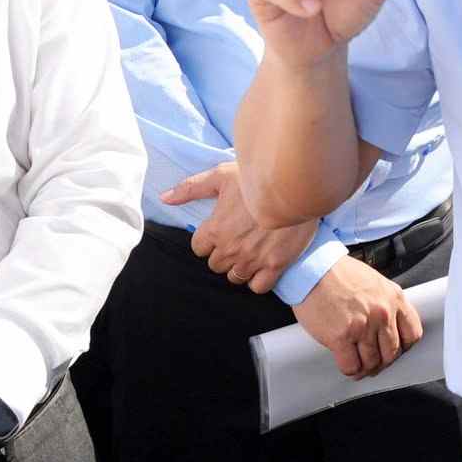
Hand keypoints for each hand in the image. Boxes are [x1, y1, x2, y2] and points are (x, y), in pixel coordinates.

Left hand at [162, 161, 318, 292]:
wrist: (296, 186)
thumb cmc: (258, 178)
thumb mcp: (221, 175)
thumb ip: (191, 188)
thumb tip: (164, 198)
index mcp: (215, 229)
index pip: (199, 248)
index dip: (208, 238)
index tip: (220, 229)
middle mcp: (231, 249)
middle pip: (215, 264)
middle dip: (223, 253)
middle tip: (237, 237)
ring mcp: (253, 260)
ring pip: (234, 277)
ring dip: (239, 266)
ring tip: (250, 249)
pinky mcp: (275, 265)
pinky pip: (257, 287)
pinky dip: (258, 279)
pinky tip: (262, 264)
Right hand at [290, 256, 422, 378]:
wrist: (312, 268)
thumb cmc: (338, 273)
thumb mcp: (374, 282)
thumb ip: (386, 303)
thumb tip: (390, 327)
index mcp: (394, 298)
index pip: (413, 334)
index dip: (403, 347)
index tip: (394, 350)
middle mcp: (382, 313)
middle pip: (392, 353)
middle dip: (382, 361)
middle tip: (373, 361)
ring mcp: (363, 326)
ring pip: (372, 362)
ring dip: (365, 368)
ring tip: (358, 363)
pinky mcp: (341, 337)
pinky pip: (352, 366)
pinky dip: (350, 370)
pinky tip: (346, 363)